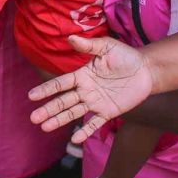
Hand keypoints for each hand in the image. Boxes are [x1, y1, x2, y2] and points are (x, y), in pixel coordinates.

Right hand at [28, 35, 154, 143]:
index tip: (31, 96)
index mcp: (83, 75)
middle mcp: (86, 90)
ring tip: (45, 127)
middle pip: (64, 101)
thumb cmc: (126, 56)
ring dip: (59, 120)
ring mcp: (96, 103)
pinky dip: (85, 131)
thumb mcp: (107, 47)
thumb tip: (70, 38)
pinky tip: (75, 139)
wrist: (146, 70)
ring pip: (74, 113)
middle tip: (33, 118)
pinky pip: (95, 123)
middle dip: (48, 109)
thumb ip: (89, 46)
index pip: (61, 84)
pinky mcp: (109, 112)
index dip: (47, 90)